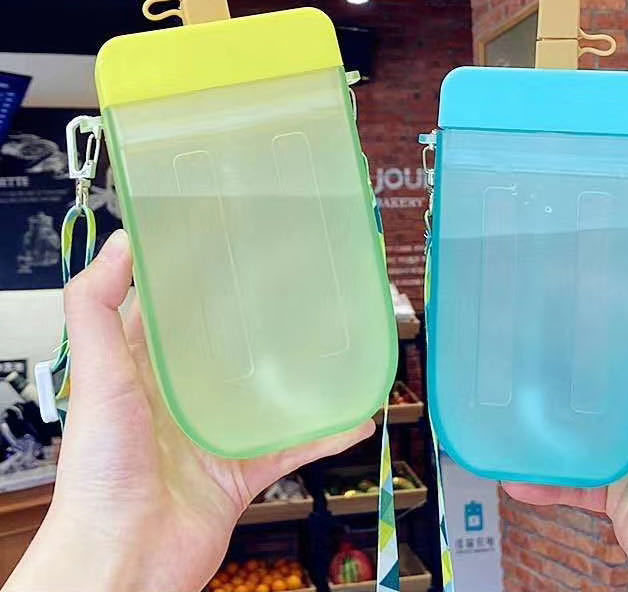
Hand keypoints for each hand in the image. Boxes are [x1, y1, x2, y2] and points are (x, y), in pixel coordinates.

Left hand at [4, 230, 373, 591]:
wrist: (123, 560)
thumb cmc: (101, 471)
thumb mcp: (98, 375)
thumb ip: (96, 308)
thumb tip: (118, 242)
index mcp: (144, 370)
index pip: (171, 310)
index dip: (196, 277)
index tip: (228, 243)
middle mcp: (180, 397)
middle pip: (227, 347)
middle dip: (258, 318)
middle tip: (296, 282)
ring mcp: (215, 433)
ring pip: (268, 394)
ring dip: (301, 374)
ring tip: (336, 342)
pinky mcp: (242, 470)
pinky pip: (293, 446)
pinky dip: (326, 433)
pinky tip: (356, 417)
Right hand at [504, 225, 627, 591]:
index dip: (603, 297)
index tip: (563, 278)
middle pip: (598, 366)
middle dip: (559, 352)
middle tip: (516, 333)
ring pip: (574, 420)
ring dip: (538, 412)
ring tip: (500, 395)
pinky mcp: (612, 485)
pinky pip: (564, 476)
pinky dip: (537, 474)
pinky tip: (509, 467)